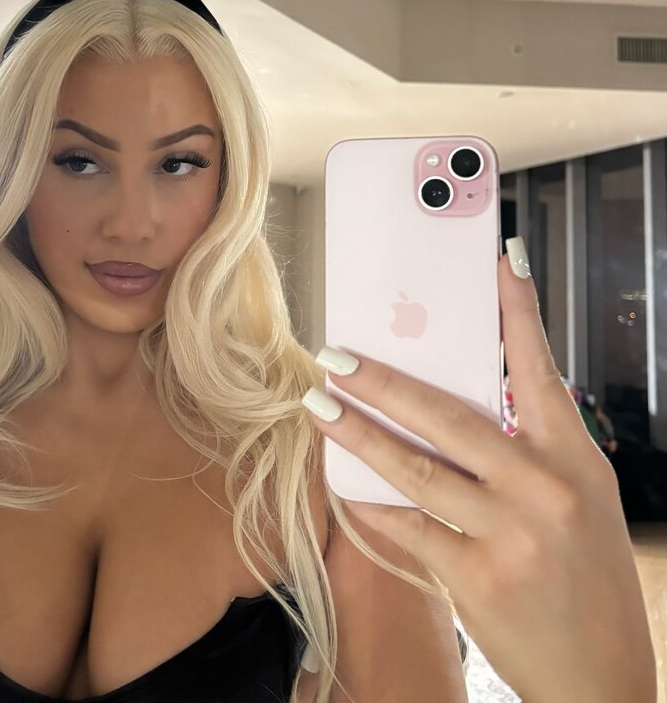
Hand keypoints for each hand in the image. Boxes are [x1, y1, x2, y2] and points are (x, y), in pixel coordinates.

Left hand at [303, 248, 656, 702]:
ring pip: (415, 467)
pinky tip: (345, 486)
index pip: (539, 368)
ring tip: (318, 406)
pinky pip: (408, 528)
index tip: (496, 260)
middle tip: (335, 354)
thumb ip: (527, 450)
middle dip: (382, 380)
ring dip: (358, 433)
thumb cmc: (588, 581)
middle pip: (447, 414)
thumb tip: (456, 404)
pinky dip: (372, 504)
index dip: (517, 311)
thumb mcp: (579, 500)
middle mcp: (543, 487)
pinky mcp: (478, 578)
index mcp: (575, 458)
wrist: (603, 682)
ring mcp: (510, 533)